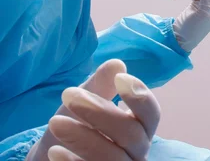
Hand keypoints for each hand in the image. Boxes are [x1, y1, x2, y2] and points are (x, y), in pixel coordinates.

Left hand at [26, 59, 159, 160]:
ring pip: (113, 158)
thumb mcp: (83, 104)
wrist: (52, 159)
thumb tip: (117, 64)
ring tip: (55, 121)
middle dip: (101, 112)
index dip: (140, 97)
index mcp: (140, 128)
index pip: (151, 114)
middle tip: (69, 94)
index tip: (120, 78)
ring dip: (84, 138)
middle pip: (132, 134)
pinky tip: (55, 151)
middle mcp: (136, 152)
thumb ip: (100, 86)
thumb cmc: (77, 129)